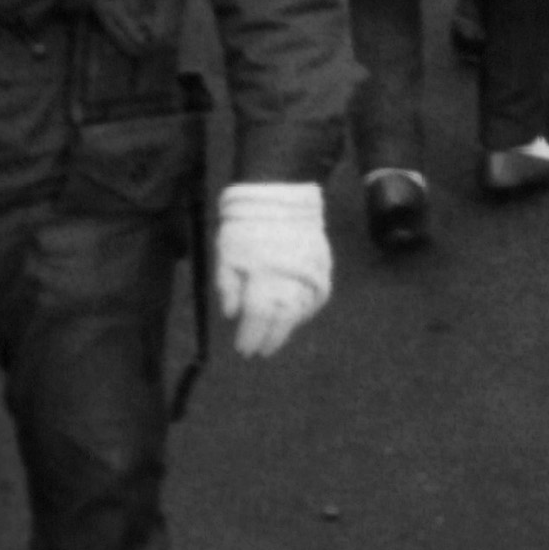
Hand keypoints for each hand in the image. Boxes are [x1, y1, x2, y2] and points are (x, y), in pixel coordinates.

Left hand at [212, 183, 331, 362]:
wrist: (282, 197)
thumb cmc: (247, 227)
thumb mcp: (227, 255)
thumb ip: (228, 286)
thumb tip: (232, 314)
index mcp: (263, 276)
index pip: (258, 316)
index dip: (251, 336)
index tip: (244, 350)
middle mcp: (289, 277)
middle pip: (283, 318)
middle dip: (271, 338)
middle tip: (262, 352)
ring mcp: (309, 271)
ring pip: (301, 309)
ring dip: (289, 327)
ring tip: (276, 337)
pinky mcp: (322, 264)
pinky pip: (316, 294)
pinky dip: (306, 309)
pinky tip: (296, 316)